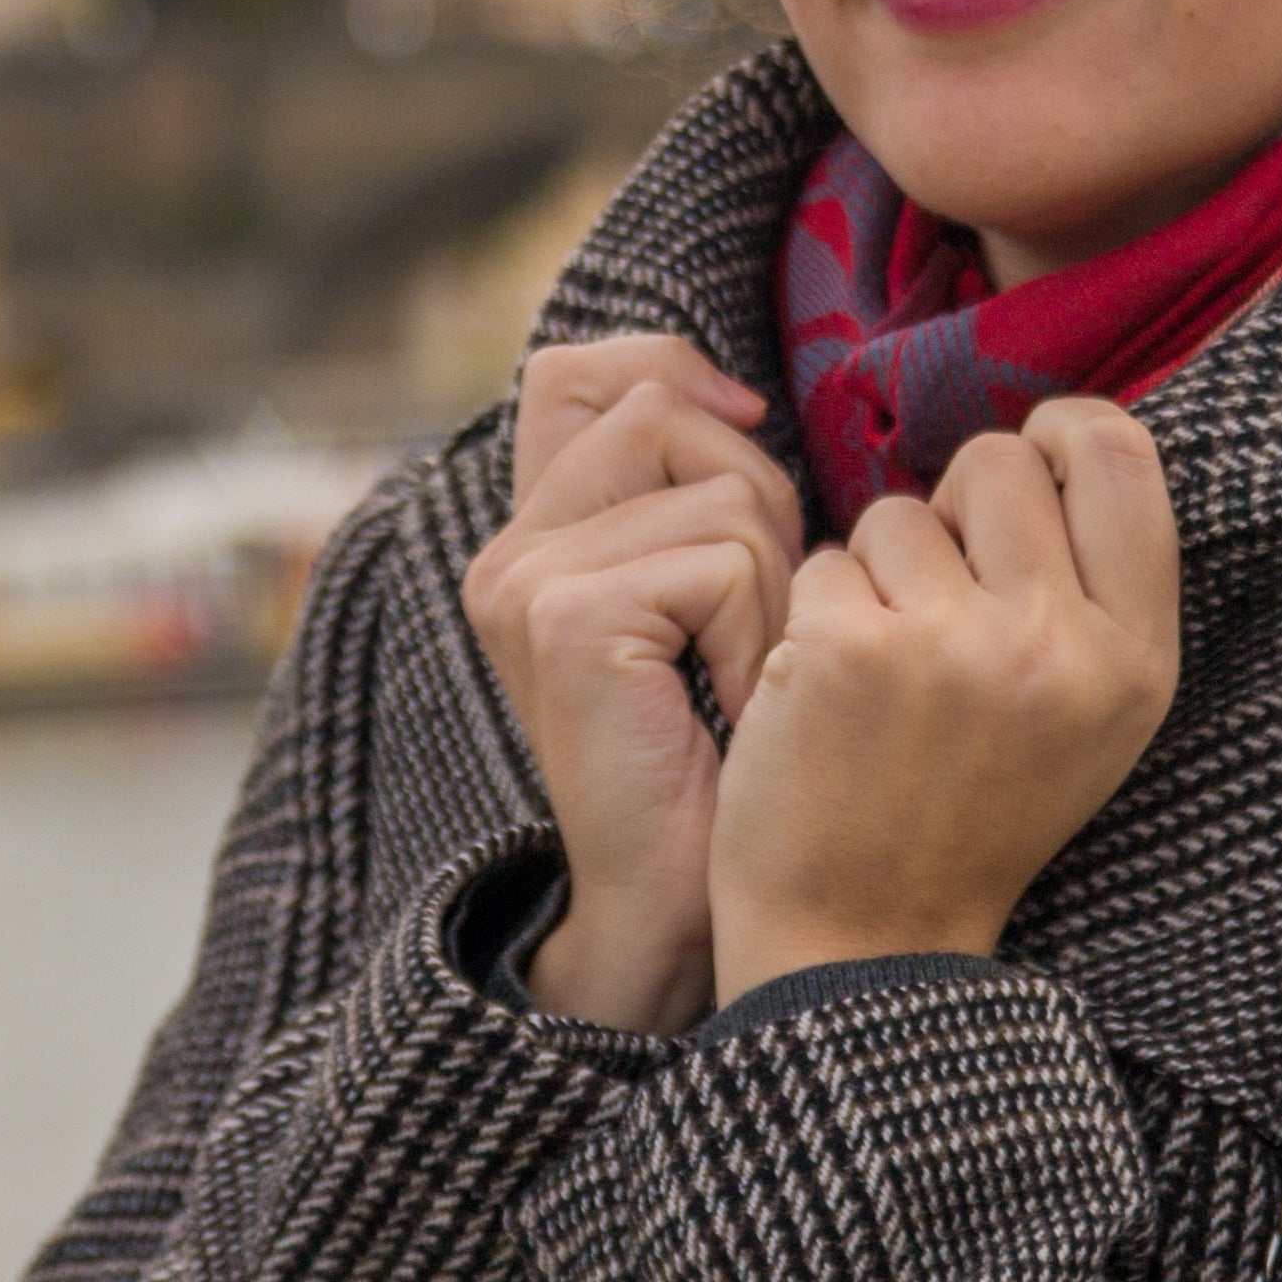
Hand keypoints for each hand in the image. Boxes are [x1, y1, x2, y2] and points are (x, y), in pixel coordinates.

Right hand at [456, 336, 802, 1034]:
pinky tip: (734, 710)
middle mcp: (507, 550)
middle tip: (748, 627)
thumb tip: (738, 399)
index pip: (579, 372)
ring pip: (721, 492)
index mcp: (529, 537)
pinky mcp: (568, 619)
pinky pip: (725, 561)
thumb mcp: (706, 601)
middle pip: (667, 415)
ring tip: (743, 678)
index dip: (672, 375)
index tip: (743, 438)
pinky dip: (761, 635)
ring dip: (773, 588)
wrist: (680, 908)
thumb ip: (690, 495)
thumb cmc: (722, 759)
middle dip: (756, 505)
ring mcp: (527, 581)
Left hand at [709, 395, 1181, 1001]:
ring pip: (897, 511)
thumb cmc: (968, 815)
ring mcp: (956, 645)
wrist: (865, 941)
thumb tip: (1055, 431)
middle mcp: (1062, 645)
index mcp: (1138, 658)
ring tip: (884, 673)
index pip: (1118, 451)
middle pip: (997, 461)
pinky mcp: (852, 650)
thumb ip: (1092, 587)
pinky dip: (812, 617)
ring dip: (875, 573)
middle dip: (952, 511)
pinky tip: (828, 697)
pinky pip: (823, 563)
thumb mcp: (1086, 717)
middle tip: (935, 603)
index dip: (1058, 432)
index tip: (1022, 468)